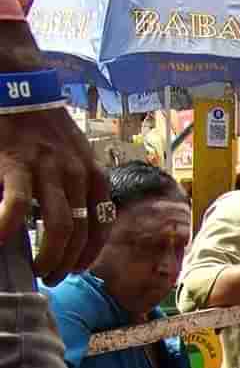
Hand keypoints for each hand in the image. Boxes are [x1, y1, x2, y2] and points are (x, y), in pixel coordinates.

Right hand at [0, 100, 112, 285]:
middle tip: (52, 277)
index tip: (76, 270)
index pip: (101, 227)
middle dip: (67, 263)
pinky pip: (17, 206)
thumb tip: (70, 227)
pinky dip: (8, 228)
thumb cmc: (47, 130)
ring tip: (37, 270)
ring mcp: (49, 170)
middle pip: (80, 234)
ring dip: (49, 256)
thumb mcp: (76, 159)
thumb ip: (77, 189)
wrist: (23, 90)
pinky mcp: (16, 164)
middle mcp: (79, 176)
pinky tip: (0, 241)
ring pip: (59, 227)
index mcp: (96, 177)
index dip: (89, 254)